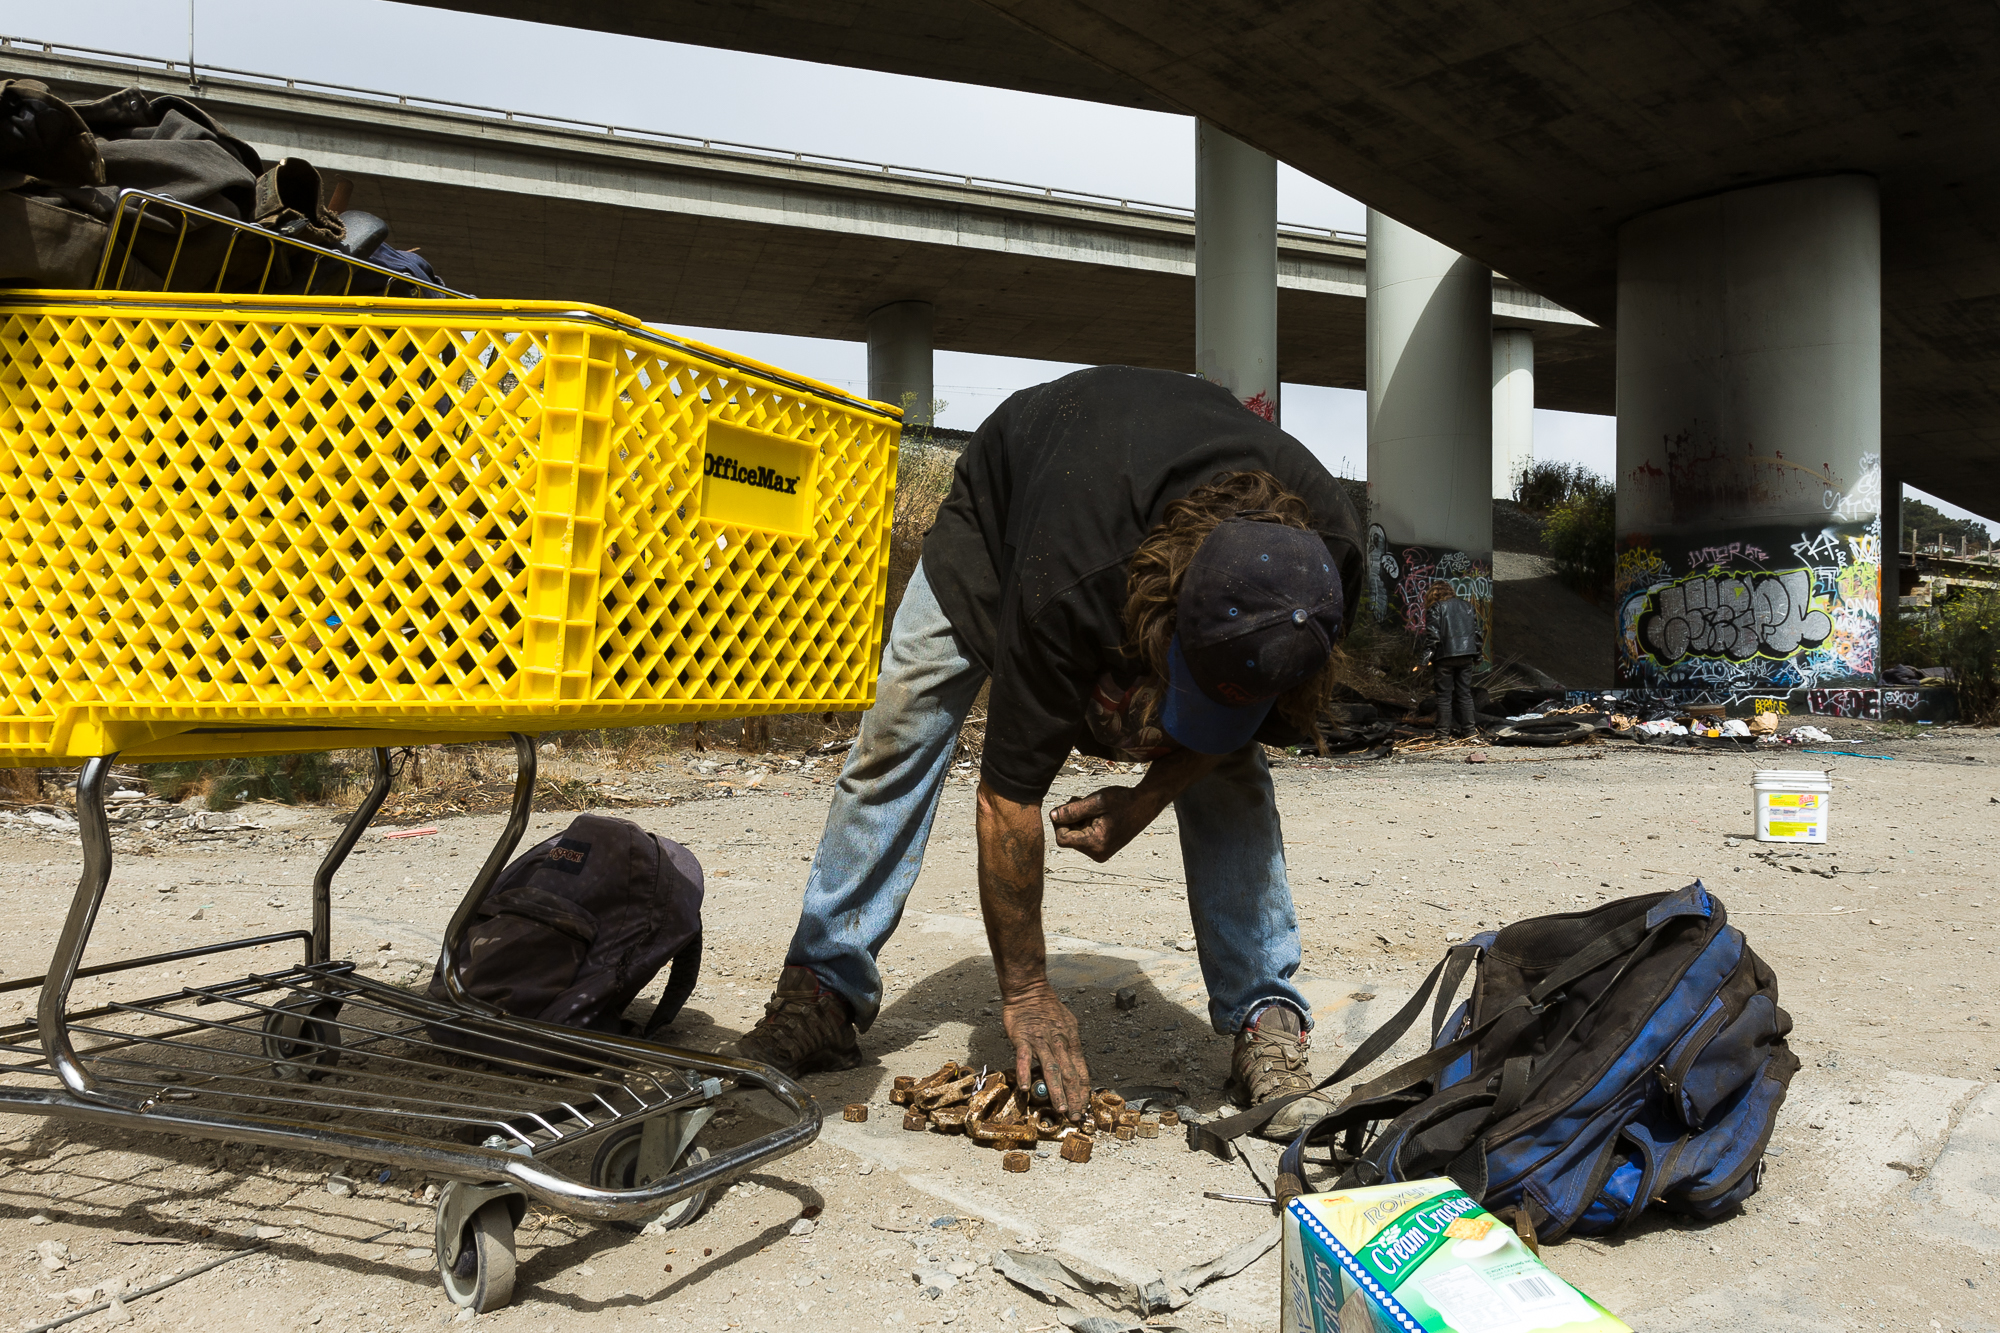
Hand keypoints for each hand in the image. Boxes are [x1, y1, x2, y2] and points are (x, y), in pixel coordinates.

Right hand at [1001, 983, 1090, 1117]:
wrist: (1029, 991)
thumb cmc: (1048, 1008)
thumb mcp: (1067, 1025)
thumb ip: (1069, 1046)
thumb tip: (1074, 1064)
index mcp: (1071, 1041)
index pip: (1080, 1071)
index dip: (1083, 1091)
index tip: (1083, 1107)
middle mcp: (1059, 1043)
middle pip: (1069, 1074)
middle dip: (1074, 1097)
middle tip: (1075, 1116)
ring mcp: (1040, 1041)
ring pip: (1051, 1069)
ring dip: (1057, 1090)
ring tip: (1060, 1108)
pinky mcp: (1022, 1038)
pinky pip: (1024, 1058)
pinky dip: (1026, 1073)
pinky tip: (1025, 1088)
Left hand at [1050, 785, 1159, 861]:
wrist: (1145, 805)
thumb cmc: (1123, 801)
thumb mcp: (1096, 801)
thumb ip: (1072, 810)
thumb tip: (1052, 816)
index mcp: (1096, 843)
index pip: (1062, 838)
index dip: (1059, 822)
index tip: (1068, 806)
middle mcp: (1098, 853)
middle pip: (1068, 839)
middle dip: (1069, 820)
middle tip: (1079, 802)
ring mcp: (1100, 853)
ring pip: (1075, 838)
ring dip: (1077, 822)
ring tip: (1090, 808)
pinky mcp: (1102, 850)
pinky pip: (1084, 839)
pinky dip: (1084, 826)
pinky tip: (1094, 815)